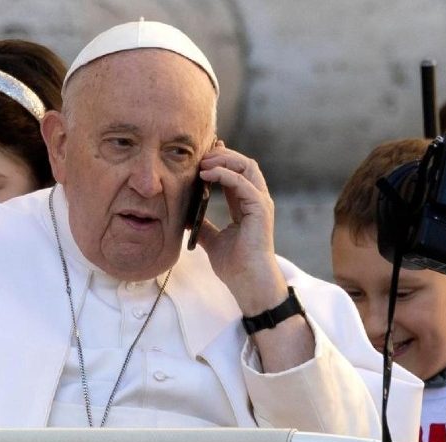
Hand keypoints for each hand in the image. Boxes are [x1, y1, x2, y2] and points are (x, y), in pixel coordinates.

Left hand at [193, 142, 285, 314]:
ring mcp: (260, 203)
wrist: (247, 282)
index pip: (236, 173)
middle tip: (200, 155)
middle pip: (243, 163)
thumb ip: (202, 226)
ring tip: (202, 163)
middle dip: (222, 155)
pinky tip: (206, 175)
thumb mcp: (212, 241)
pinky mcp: (260, 209)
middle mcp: (256, 200)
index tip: (201, 155)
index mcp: (246, 205)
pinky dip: (225, 174)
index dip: (220, 160)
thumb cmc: (235, 265)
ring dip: (223, 160)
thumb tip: (184, 218)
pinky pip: (243, 183)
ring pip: (247, 166)